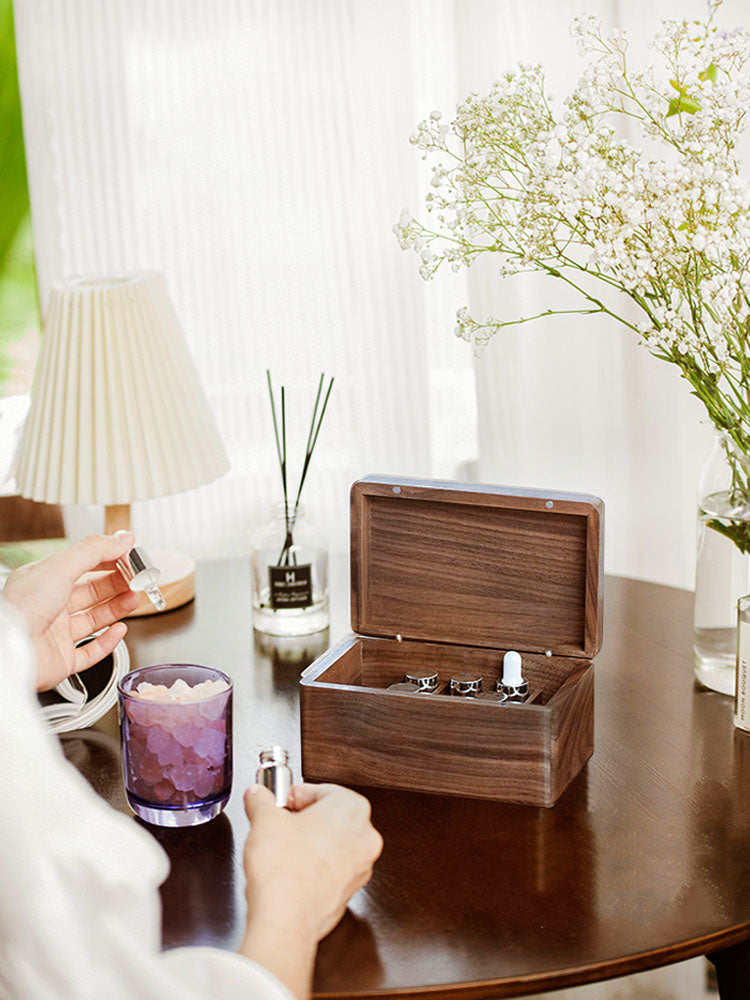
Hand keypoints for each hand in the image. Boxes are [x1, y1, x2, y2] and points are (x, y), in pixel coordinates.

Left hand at [2, 532, 139, 691]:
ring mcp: (56, 634)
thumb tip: (121, 538)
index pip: (82, 565)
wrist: (11, 650)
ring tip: (134, 598)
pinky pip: (91, 651)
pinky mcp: (62, 659)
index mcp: (43, 581)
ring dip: (117, 608)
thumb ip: (94, 551)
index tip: (128, 557)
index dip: (108, 559)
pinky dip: (108, 641)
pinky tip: (120, 630)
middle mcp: (49, 607)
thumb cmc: (22, 608)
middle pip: (91, 592)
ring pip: (94, 619)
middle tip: (136, 578)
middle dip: (116, 583)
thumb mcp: (61, 567)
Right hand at [241, 782, 382, 998]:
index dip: (294, 796)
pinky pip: (330, 872)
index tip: (279, 804)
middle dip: (302, 820)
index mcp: (353, 809)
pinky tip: (290, 871)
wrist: (285, 919)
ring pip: (331, 846)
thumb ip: (261, 800)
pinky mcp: (348, 893)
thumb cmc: (285, 869)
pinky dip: (313, 869)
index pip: (321, 790)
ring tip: (282, 850)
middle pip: (329, 818)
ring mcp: (360, 868)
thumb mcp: (264, 819)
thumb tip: (258, 796)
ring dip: (308, 845)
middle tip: (278, 825)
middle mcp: (364, 838)